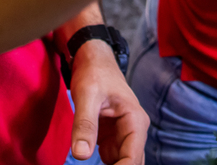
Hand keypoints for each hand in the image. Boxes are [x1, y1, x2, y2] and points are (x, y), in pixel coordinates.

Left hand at [69, 43, 148, 164]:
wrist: (93, 61)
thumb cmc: (94, 73)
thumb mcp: (87, 95)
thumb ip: (85, 124)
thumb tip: (81, 155)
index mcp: (135, 120)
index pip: (133, 158)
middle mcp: (134, 131)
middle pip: (132, 163)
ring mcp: (123, 136)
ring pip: (123, 164)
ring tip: (87, 157)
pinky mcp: (111, 139)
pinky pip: (112, 160)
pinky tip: (88, 157)